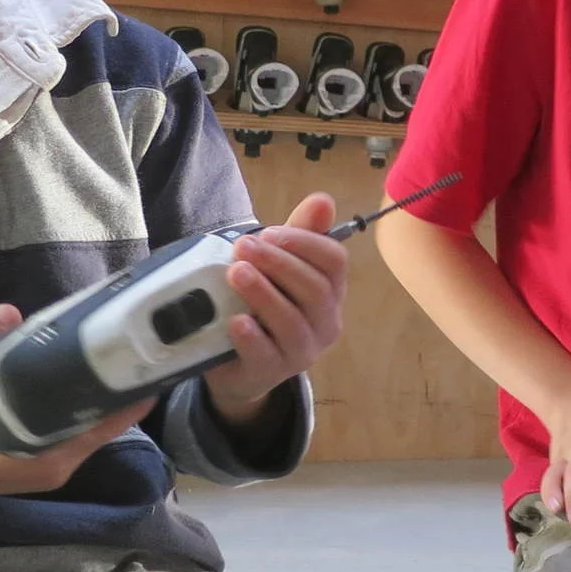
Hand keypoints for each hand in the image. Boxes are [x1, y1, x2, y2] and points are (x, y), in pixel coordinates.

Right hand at [0, 306, 156, 539]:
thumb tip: (11, 311)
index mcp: (42, 453)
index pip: (108, 423)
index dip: (133, 393)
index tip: (152, 361)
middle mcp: (55, 465)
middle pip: (107, 425)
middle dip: (123, 389)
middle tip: (139, 347)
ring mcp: (50, 468)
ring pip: (93, 430)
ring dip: (106, 399)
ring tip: (121, 357)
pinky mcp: (41, 465)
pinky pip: (76, 436)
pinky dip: (86, 411)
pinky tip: (89, 379)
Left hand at [202, 194, 352, 427]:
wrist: (238, 363)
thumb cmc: (262, 306)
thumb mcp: (277, 267)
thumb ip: (298, 235)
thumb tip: (324, 199)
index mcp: (331, 291)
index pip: (335, 261)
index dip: (304, 242)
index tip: (270, 232)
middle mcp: (325, 322)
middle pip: (316, 290)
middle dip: (279, 264)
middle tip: (244, 246)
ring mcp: (302, 352)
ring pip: (293, 322)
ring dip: (264, 293)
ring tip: (236, 273)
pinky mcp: (272, 372)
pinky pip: (266, 354)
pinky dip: (251, 336)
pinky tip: (235, 320)